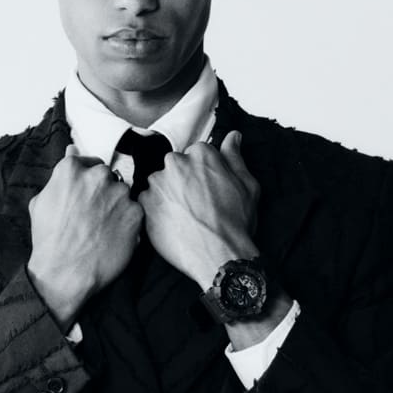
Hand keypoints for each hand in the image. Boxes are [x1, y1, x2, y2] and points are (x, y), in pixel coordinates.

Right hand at [28, 145, 143, 329]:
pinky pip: (135, 214)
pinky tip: (113, 238)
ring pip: (124, 195)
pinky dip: (128, 225)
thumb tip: (72, 150)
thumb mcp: (41, 202)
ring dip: (117, 208)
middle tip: (94, 217)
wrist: (65, 273)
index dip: (88, 183)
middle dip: (103, 193)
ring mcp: (119, 195)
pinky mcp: (136, 214)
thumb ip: (61, 175)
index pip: (89, 163)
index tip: (86, 198)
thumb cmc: (49, 240)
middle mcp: (98, 176)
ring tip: (103, 230)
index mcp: (72, 169)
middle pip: (108, 177)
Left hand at [137, 130, 260, 287]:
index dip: (203, 174)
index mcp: (201, 154)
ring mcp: (158, 184)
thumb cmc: (236, 223)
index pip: (196, 155)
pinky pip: (147, 202)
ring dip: (168, 196)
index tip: (207, 189)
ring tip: (184, 217)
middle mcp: (176, 163)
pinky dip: (156, 211)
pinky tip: (173, 224)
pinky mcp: (145, 204)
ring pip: (160, 184)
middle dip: (183, 182)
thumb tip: (233, 137)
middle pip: (176, 167)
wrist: (219, 255)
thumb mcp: (246, 186)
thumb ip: (235, 157)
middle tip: (196, 205)